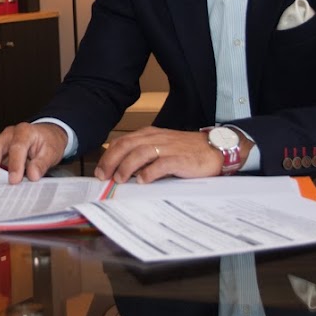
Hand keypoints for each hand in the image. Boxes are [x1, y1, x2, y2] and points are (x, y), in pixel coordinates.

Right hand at [0, 122, 65, 183]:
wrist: (46, 136)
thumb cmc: (48, 143)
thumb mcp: (52, 152)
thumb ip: (42, 164)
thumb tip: (33, 175)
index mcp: (25, 131)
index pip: (17, 147)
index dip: (15, 164)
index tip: (14, 180)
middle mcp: (10, 134)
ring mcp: (0, 139)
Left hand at [95, 127, 228, 182]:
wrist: (215, 148)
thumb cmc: (187, 151)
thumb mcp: (162, 147)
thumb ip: (144, 155)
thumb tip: (122, 170)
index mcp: (150, 134)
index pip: (123, 141)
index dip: (108, 156)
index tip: (100, 171)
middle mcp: (156, 138)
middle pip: (127, 146)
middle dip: (111, 161)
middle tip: (103, 176)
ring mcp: (168, 147)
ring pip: (140, 153)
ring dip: (126, 166)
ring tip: (119, 179)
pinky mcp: (180, 158)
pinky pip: (161, 164)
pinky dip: (149, 172)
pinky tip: (142, 181)